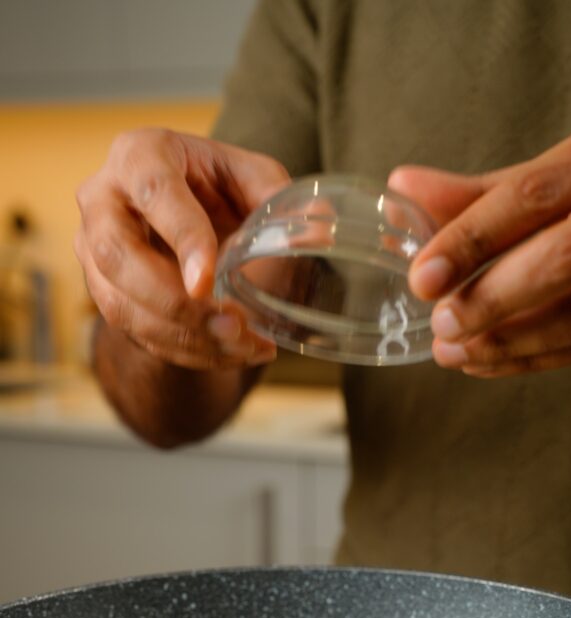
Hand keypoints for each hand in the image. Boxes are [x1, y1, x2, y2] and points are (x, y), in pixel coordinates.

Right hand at [75, 128, 289, 368]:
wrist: (179, 227)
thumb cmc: (215, 191)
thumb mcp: (252, 181)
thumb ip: (281, 200)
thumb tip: (321, 227)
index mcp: (141, 154)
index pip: (154, 193)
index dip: (182, 238)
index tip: (208, 282)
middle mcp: (103, 199)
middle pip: (118, 256)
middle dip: (176, 302)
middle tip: (232, 327)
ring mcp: (93, 251)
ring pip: (122, 305)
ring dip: (184, 336)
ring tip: (242, 347)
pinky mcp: (103, 294)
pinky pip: (136, 333)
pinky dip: (187, 352)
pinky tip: (229, 354)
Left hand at [389, 134, 570, 376]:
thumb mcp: (558, 174)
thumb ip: (481, 192)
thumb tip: (402, 188)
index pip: (532, 195)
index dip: (473, 237)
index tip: (422, 276)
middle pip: (561, 258)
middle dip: (494, 297)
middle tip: (443, 324)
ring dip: (509, 342)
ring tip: (452, 352)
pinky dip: (533, 357)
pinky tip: (486, 362)